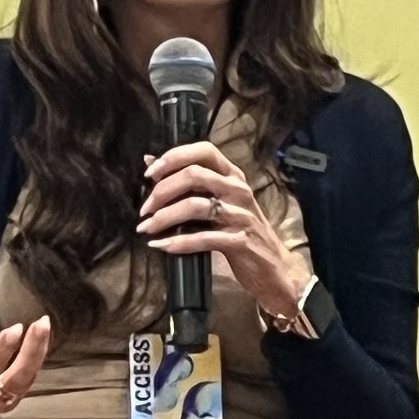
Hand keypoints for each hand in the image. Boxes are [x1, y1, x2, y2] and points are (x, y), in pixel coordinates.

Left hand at [140, 141, 305, 323]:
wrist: (273, 267)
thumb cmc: (240, 230)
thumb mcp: (219, 201)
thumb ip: (190, 183)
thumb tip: (150, 160)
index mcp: (233, 176)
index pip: (204, 151)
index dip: (174, 157)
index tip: (150, 173)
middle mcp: (238, 190)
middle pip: (194, 175)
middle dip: (162, 190)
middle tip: (145, 209)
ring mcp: (241, 215)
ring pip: (195, 206)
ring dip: (164, 217)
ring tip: (147, 228)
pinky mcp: (240, 241)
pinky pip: (203, 238)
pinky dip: (178, 242)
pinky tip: (161, 245)